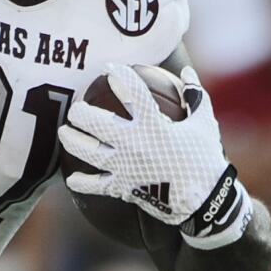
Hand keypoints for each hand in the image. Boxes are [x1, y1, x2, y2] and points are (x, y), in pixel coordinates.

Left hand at [58, 63, 251, 248]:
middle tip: (76, 108)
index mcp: (154, 125)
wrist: (206, 202)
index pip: (133, 92)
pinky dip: (81, 182)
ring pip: (88, 151)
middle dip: (81, 113)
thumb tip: (187, 71)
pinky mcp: (123, 187)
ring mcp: (125, 167)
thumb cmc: (205, 159)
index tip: (109, 68)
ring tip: (64, 133)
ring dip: (72, 140)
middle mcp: (134, 144)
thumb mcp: (204, 124)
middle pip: (97, 123)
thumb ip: (195, 96)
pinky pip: (96, 185)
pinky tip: (71, 178)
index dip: (120, 76)